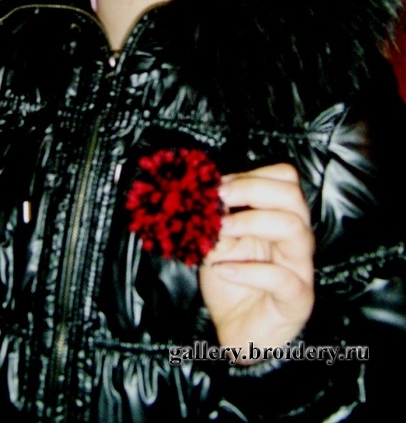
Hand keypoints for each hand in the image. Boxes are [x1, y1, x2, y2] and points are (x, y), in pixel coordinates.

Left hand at [199, 163, 313, 360]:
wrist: (237, 329)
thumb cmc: (231, 279)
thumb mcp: (216, 240)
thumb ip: (215, 216)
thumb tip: (203, 191)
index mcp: (280, 216)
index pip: (285, 178)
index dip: (252, 175)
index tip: (219, 185)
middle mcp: (296, 238)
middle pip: (292, 195)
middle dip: (251, 189)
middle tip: (220, 198)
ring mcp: (301, 267)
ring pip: (293, 228)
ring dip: (251, 222)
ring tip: (221, 231)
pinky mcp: (298, 299)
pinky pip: (282, 278)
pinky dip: (247, 271)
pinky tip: (222, 270)